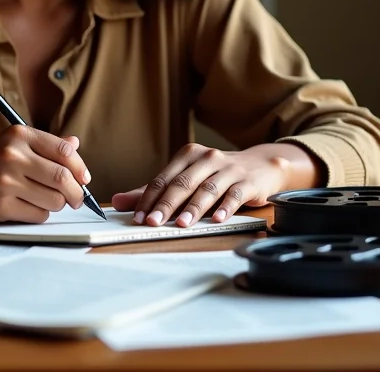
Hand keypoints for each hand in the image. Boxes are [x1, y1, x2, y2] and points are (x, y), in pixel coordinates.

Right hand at [0, 126, 89, 223]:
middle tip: (76, 198)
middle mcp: (12, 155)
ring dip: (57, 205)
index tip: (84, 179)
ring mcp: (5, 181)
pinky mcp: (0, 205)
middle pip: (63, 178)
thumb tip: (76, 145)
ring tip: (47, 201)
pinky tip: (30, 207)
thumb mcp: (12, 141)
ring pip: (53, 200)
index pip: (64, 151)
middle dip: (76, 193)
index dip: (80, 168)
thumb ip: (45, 144)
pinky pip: (37, 215)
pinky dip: (41, 214)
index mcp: (19, 135)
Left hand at [111, 142, 319, 226]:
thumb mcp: (186, 177)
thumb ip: (154, 190)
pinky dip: (224, 207)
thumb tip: (118, 201)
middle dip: (166, 204)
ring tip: (181, 224)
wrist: (261, 165)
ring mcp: (228, 168)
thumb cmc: (217, 174)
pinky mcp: (247, 181)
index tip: (138, 217)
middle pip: (182, 183)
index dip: (149, 198)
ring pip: (206, 189)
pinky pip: (234, 195)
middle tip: (153, 222)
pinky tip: (216, 219)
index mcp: (188, 155)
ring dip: (193, 208)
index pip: (163, 178)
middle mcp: (206, 158)